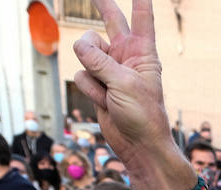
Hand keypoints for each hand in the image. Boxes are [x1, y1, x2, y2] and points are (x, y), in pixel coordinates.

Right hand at [72, 0, 173, 166]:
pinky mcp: (96, 82)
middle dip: (102, 3)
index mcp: (142, 52)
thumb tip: (78, 44)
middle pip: (110, 21)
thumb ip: (99, 61)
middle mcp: (125, 56)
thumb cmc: (143, 115)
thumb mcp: (124, 84)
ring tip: (111, 94)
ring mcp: (109, 68)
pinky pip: (81, 75)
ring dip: (94, 75)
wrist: (138, 144)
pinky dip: (90, 90)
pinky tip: (105, 102)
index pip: (142, 18)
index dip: (140, 1)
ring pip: (85, 53)